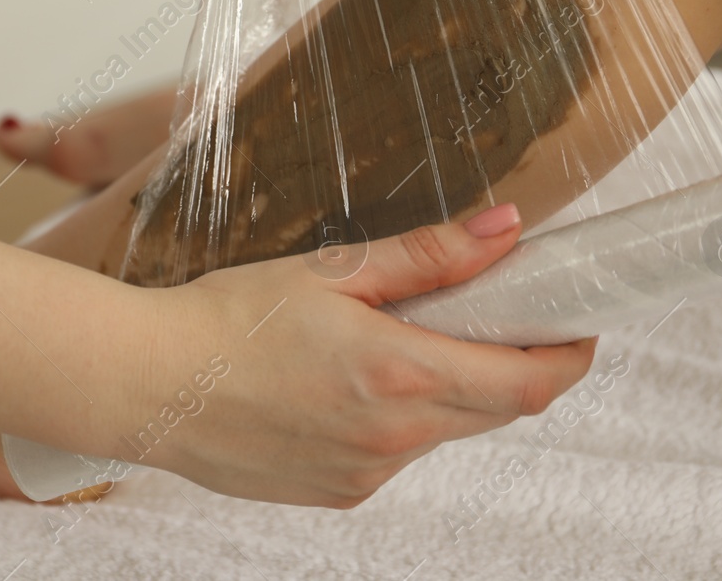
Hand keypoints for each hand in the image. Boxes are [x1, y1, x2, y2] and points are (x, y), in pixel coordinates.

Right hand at [116, 205, 594, 507]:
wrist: (145, 385)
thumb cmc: (225, 320)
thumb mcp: (331, 270)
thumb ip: (428, 255)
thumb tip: (506, 229)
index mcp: (401, 375)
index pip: (531, 382)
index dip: (570, 353)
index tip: (576, 320)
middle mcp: (394, 438)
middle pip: (497, 408)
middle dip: (507, 361)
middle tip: (485, 311)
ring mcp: (368, 474)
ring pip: (445, 430)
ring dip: (445, 387)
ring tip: (388, 340)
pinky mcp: (340, 493)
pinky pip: (398, 453)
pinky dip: (398, 416)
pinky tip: (342, 382)